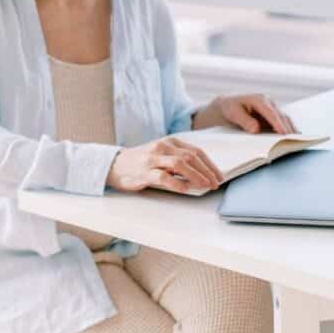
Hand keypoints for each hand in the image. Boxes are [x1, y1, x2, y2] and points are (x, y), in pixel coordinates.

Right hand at [106, 137, 222, 193]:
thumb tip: (203, 173)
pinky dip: (176, 183)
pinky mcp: (144, 172)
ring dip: (196, 176)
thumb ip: (178, 160)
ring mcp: (153, 159)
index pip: (196, 151)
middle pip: (191, 157)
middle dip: (207, 171)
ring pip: (180, 164)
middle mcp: (162, 147)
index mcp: (170, 142)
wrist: (114, 165)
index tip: (219, 176)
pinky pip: (163, 177)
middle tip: (215, 184)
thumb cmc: (142, 162)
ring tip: (205, 186)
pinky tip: (185, 189)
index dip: (210, 164)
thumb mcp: (162, 155)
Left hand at [205, 93, 297, 134]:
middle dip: (288, 128)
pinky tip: (294, 138)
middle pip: (281, 116)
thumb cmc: (231, 108)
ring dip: (291, 129)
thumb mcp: (234, 113)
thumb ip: (245, 121)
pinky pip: (283, 122)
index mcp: (259, 99)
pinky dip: (288, 129)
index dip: (278, 124)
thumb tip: (256, 129)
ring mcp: (273, 108)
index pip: (271, 113)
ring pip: (285, 118)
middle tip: (294, 140)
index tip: (284, 133)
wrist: (229, 105)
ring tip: (297, 140)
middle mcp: (269, 102)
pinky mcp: (274, 115)